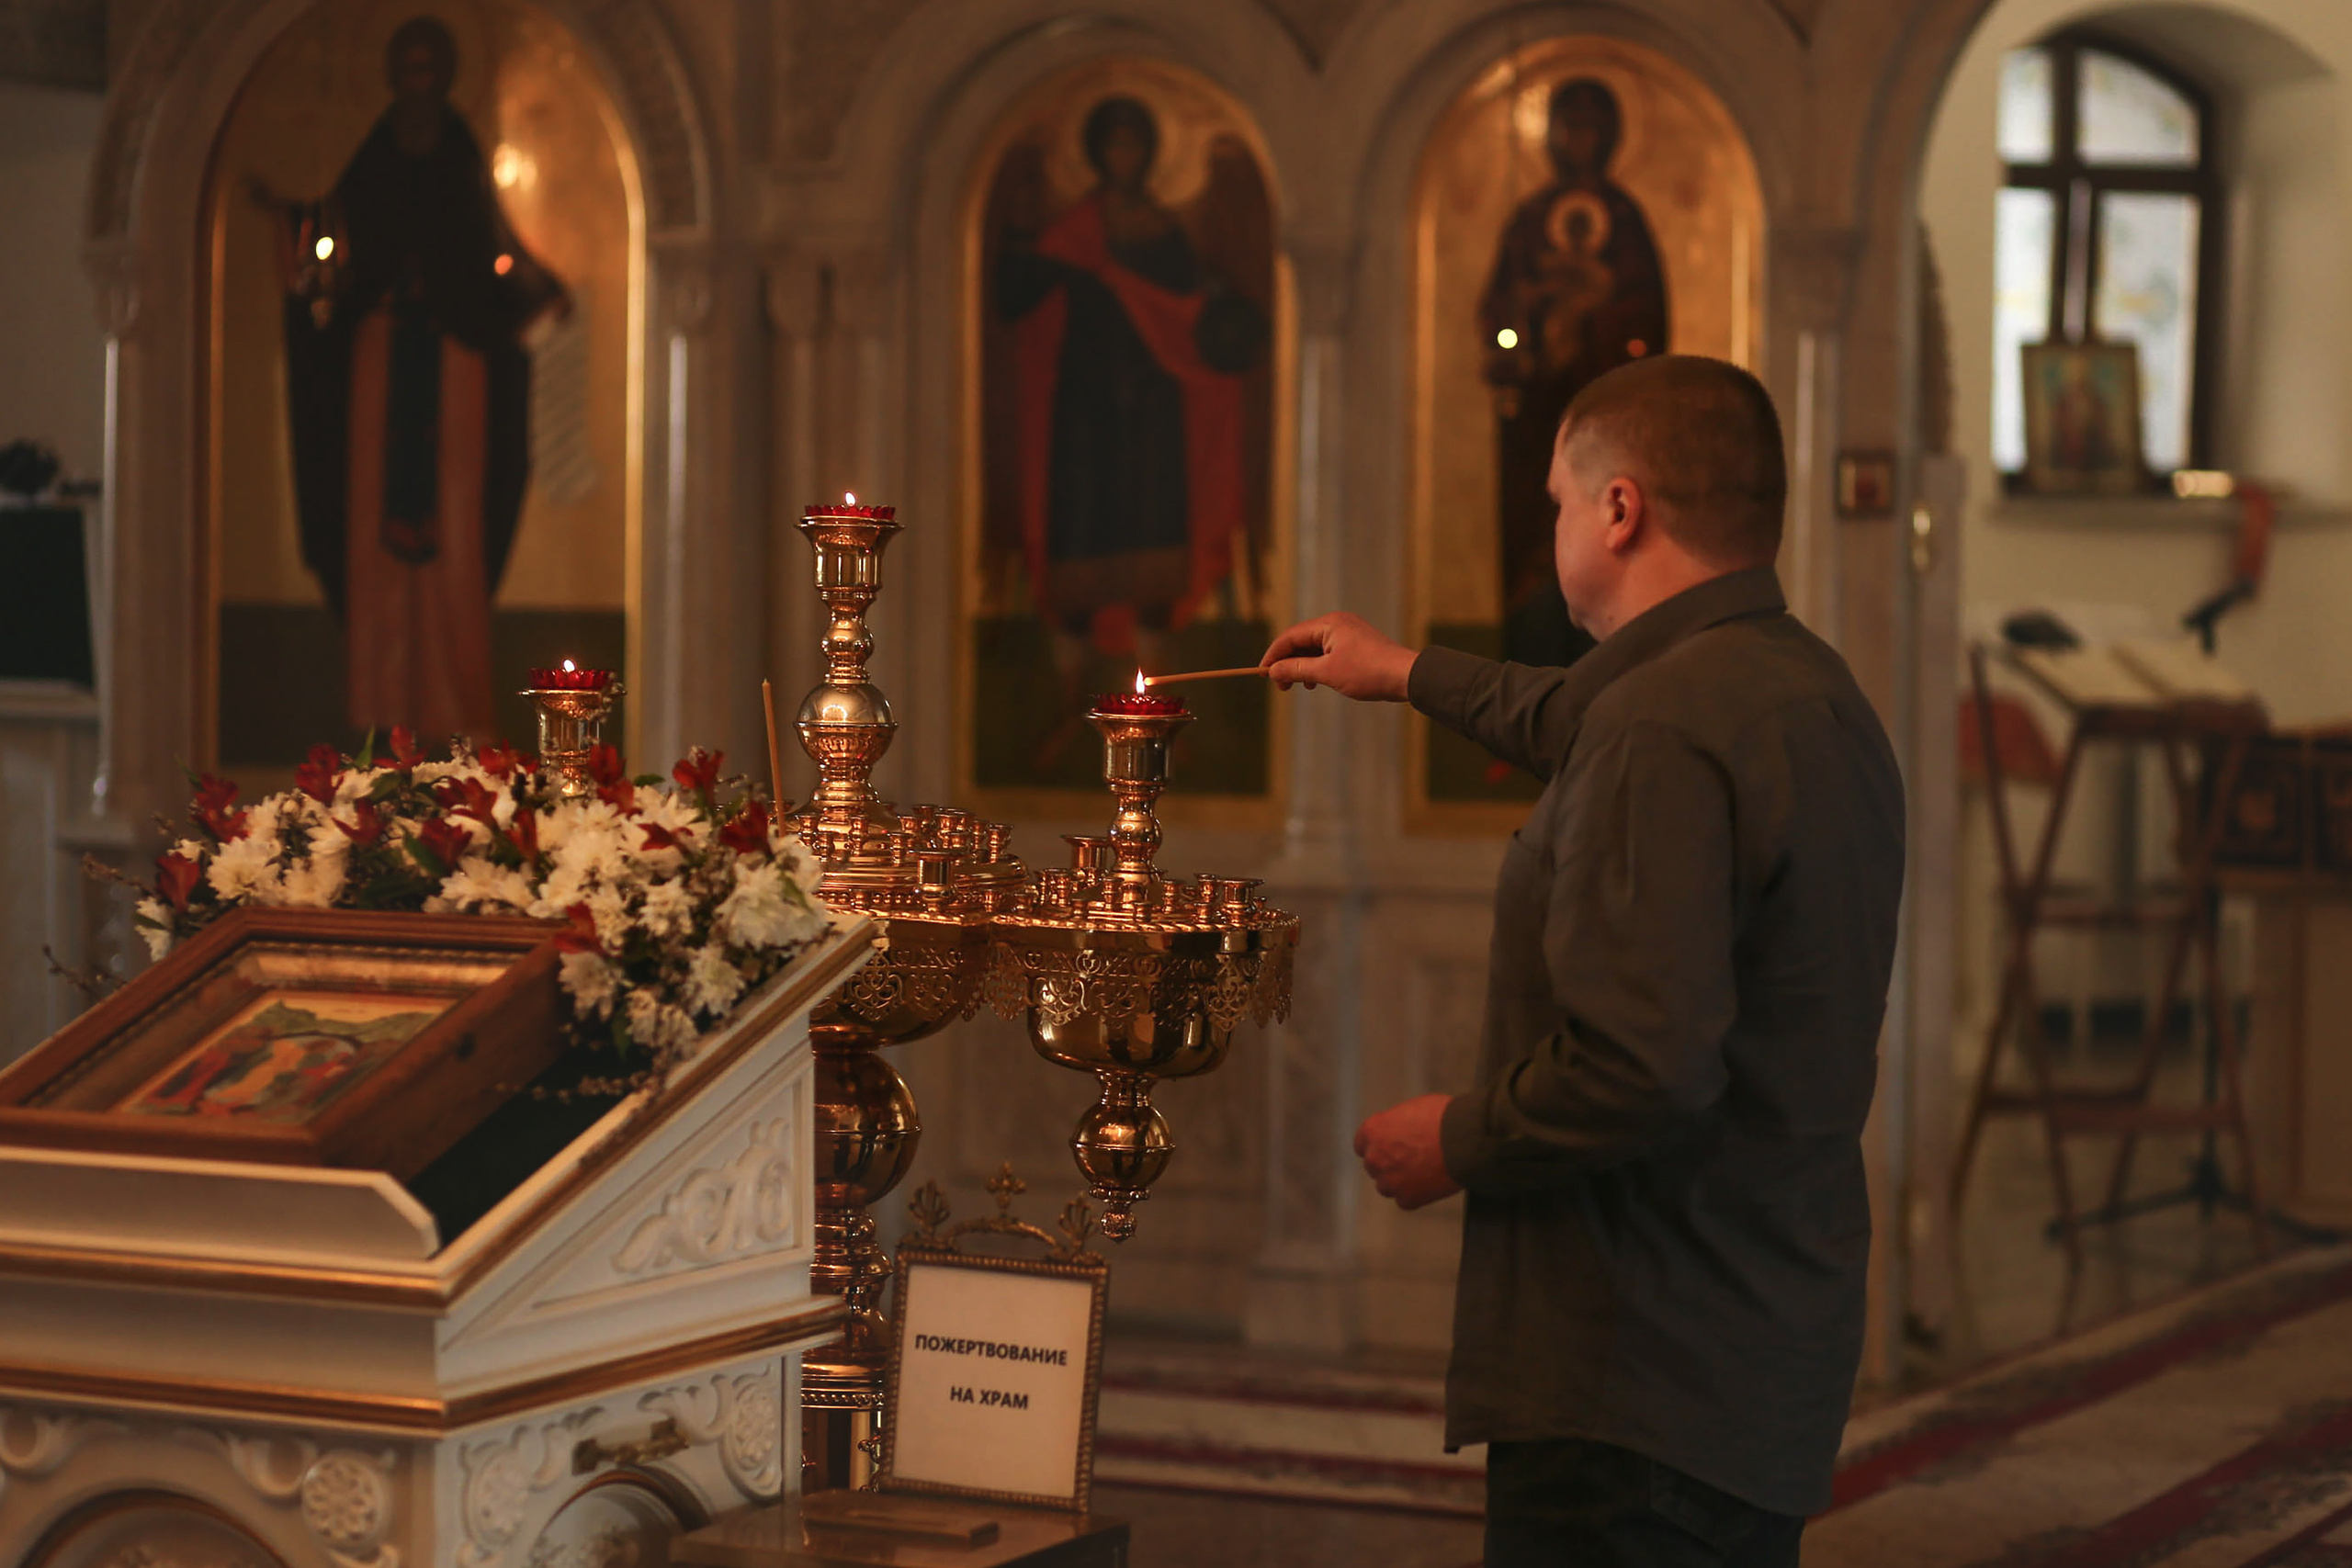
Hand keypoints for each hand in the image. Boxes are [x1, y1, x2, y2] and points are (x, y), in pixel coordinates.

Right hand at [1262, 613, 1416, 700]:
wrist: (1406, 676)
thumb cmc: (1368, 673)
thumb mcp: (1326, 673)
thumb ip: (1297, 670)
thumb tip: (1273, 671)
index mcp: (1328, 624)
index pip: (1290, 637)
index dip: (1273, 655)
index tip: (1262, 673)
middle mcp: (1337, 623)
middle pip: (1301, 641)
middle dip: (1288, 663)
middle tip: (1280, 686)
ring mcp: (1348, 633)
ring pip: (1314, 648)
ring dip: (1303, 667)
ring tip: (1299, 687)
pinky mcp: (1356, 644)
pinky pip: (1328, 652)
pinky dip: (1318, 667)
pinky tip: (1317, 683)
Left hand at [1354, 1094, 1461, 1209]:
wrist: (1465, 1140)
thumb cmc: (1443, 1117)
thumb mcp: (1412, 1109)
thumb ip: (1397, 1124)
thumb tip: (1400, 1131)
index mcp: (1372, 1131)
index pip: (1362, 1144)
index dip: (1378, 1146)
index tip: (1389, 1147)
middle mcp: (1374, 1158)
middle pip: (1374, 1166)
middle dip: (1389, 1163)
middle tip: (1411, 1159)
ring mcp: (1389, 1181)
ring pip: (1386, 1186)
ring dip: (1399, 1181)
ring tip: (1422, 1173)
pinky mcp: (1407, 1199)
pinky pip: (1406, 1200)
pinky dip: (1416, 1195)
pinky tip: (1430, 1184)